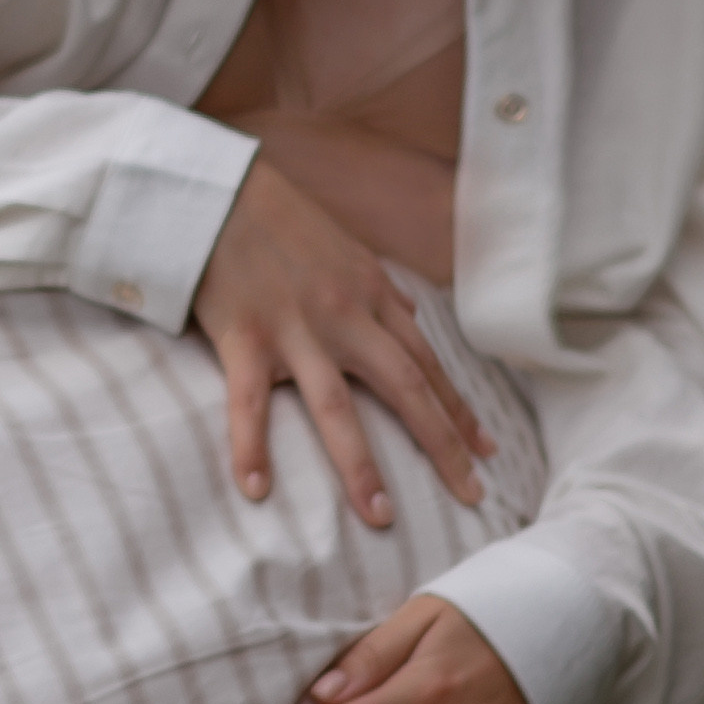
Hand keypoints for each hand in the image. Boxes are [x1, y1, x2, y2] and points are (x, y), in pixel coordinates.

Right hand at [192, 155, 489, 525]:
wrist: (218, 188)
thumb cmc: (279, 218)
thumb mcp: (345, 247)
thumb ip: (380, 287)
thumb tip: (412, 314)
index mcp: (370, 295)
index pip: (426, 363)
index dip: (459, 409)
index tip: (485, 451)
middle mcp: (344, 316)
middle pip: (405, 389)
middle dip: (441, 445)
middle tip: (470, 496)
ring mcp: (295, 328)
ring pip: (337, 406)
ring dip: (361, 465)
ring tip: (382, 516)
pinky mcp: (244, 335)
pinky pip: (248, 402)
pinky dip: (251, 447)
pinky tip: (257, 491)